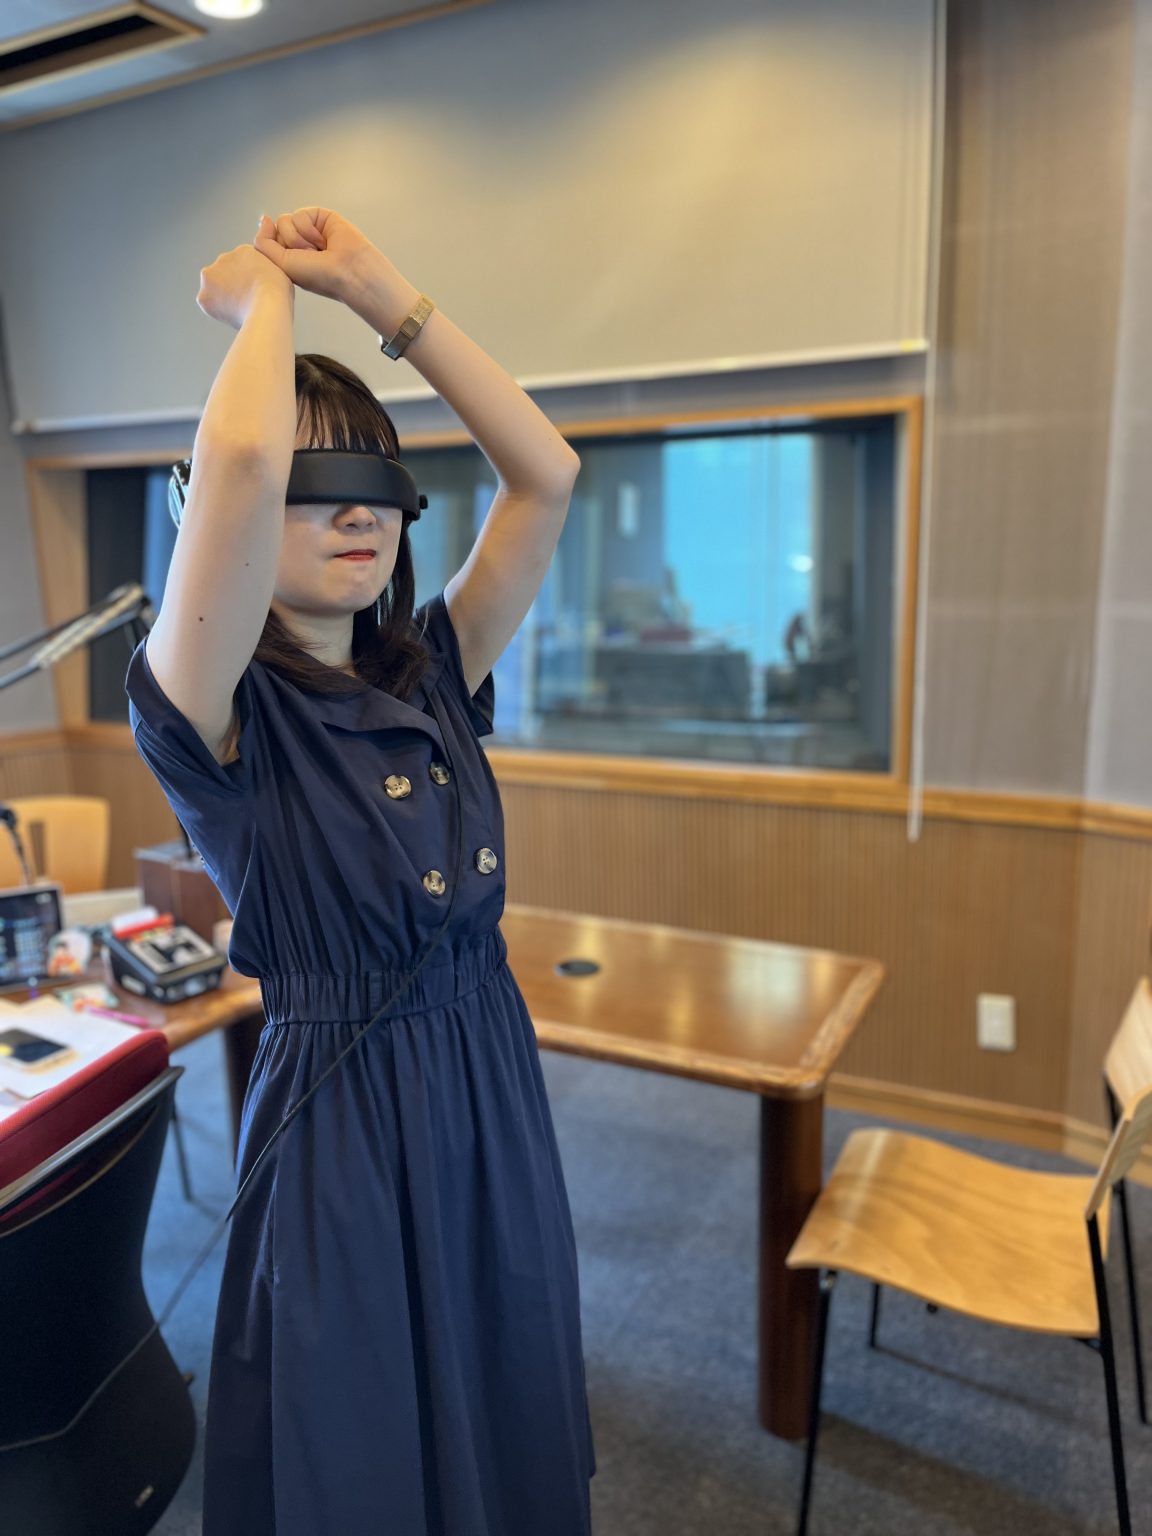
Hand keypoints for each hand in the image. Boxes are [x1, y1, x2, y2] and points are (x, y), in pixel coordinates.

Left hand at [196, 241, 291, 329]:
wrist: (267, 308)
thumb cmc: (277, 294)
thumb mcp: (279, 271)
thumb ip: (265, 270)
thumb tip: (262, 277)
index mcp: (243, 250)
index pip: (241, 264)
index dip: (247, 279)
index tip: (253, 289)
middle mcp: (223, 258)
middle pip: (225, 273)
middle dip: (232, 285)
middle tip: (247, 299)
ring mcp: (210, 276)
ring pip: (215, 288)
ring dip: (223, 296)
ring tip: (241, 308)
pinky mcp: (203, 296)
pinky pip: (210, 304)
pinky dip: (218, 310)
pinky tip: (234, 314)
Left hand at [253, 206, 379, 303]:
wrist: (349, 272)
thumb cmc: (319, 276)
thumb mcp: (281, 264)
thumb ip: (263, 242)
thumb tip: (263, 217)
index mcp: (289, 257)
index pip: (267, 241)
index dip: (275, 250)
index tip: (294, 264)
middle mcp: (298, 242)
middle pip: (274, 231)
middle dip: (289, 245)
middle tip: (309, 258)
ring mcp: (309, 229)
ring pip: (284, 221)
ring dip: (299, 239)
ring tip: (318, 250)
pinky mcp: (320, 216)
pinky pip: (299, 214)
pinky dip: (308, 229)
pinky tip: (323, 240)